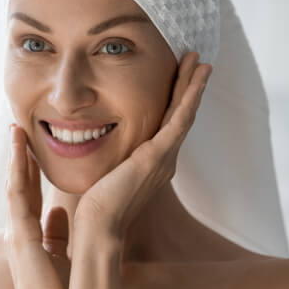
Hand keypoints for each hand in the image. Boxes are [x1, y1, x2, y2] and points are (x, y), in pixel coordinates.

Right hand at [4, 123, 70, 288]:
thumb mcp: (60, 256)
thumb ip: (57, 234)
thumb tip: (59, 212)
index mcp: (29, 234)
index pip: (28, 194)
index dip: (28, 169)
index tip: (29, 146)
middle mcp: (19, 229)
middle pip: (18, 184)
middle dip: (18, 156)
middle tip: (17, 128)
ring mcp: (17, 231)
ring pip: (14, 185)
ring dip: (15, 157)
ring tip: (16, 131)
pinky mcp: (20, 235)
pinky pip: (17, 196)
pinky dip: (18, 173)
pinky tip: (20, 154)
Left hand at [73, 51, 211, 240]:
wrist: (98, 226)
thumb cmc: (94, 207)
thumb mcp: (103, 175)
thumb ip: (107, 161)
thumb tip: (88, 146)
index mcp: (151, 164)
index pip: (165, 126)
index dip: (173, 102)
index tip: (177, 80)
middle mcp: (164, 160)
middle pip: (179, 116)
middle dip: (188, 89)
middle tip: (197, 63)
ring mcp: (164, 158)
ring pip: (184, 113)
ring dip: (193, 86)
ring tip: (201, 62)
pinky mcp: (159, 155)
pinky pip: (180, 118)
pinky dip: (190, 96)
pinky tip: (196, 77)